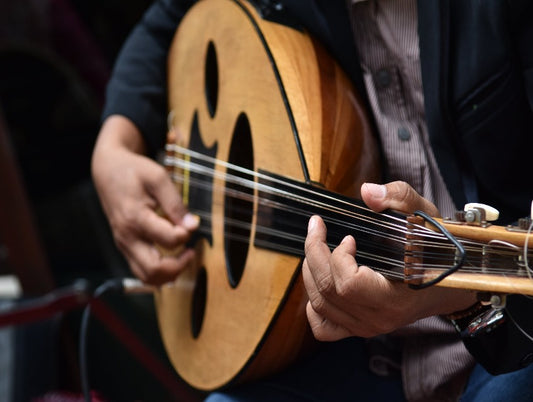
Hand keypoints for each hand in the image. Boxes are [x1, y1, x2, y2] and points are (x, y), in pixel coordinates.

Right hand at [91, 115, 198, 284]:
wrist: (108, 171)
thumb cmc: (133, 172)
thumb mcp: (158, 178)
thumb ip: (175, 204)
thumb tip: (192, 226)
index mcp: (135, 219)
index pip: (169, 240)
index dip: (187, 234)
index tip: (192, 223)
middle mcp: (127, 237)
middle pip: (155, 270)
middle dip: (179, 265)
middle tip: (191, 250)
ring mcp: (124, 245)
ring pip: (147, 277)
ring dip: (169, 273)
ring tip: (183, 256)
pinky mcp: (125, 247)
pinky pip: (142, 270)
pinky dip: (159, 271)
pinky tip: (172, 257)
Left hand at [302, 181, 476, 340]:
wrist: (452, 287)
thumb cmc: (439, 252)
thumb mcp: (426, 218)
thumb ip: (400, 199)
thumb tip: (368, 192)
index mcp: (395, 298)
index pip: (349, 285)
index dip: (339, 258)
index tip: (349, 237)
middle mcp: (378, 318)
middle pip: (327, 291)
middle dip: (314, 253)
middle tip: (317, 227)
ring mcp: (366, 327)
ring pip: (320, 305)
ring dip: (310, 271)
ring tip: (315, 246)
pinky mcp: (359, 328)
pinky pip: (324, 327)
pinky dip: (313, 306)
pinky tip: (318, 283)